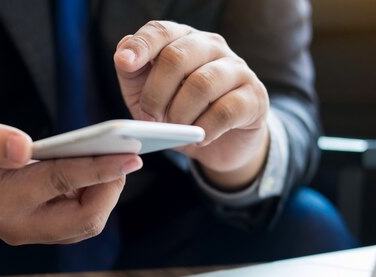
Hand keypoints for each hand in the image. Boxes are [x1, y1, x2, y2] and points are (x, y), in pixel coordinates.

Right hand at [0, 108, 141, 244]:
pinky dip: (95, 197)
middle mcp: (16, 226)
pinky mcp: (39, 230)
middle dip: (110, 188)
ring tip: (115, 160)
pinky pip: (77, 220)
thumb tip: (21, 148)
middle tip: (126, 155)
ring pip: (84, 223)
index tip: (130, 155)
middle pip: (82, 219)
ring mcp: (29, 233)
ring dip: (105, 194)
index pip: (59, 183)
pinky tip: (99, 172)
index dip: (98, 168)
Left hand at [114, 21, 269, 189]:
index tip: (124, 62)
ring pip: (201, 84)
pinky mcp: (254, 97)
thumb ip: (132, 75)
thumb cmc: (181, 114)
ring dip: (180, 114)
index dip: (141, 45)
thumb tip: (122, 53)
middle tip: (150, 119)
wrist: (221, 145)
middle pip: (177, 56)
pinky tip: (199, 138)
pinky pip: (224, 111)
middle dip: (156, 93)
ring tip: (176, 130)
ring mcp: (237, 70)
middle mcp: (211, 47)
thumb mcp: (147, 97)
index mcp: (183, 41)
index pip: (161, 31)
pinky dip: (205, 129)